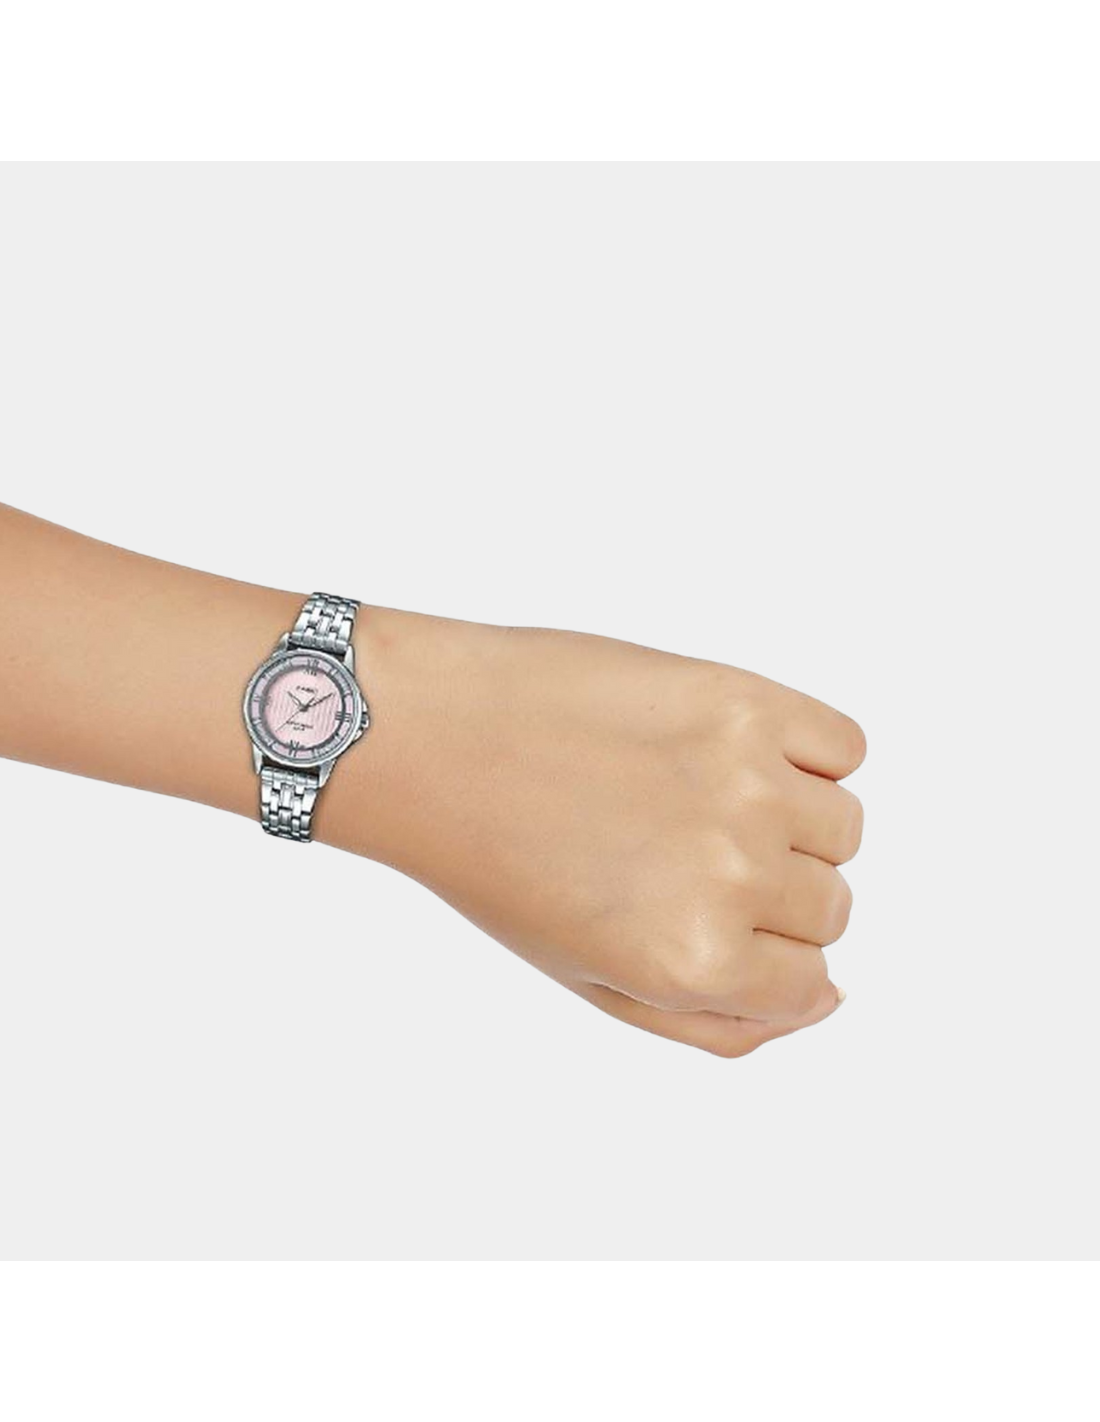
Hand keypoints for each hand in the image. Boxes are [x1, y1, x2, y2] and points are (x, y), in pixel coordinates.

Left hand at [325, 608, 865, 1056]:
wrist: (430, 735)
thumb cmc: (496, 858)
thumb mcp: (591, 979)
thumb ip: (716, 1021)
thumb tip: (826, 1001)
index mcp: (695, 962)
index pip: (811, 984)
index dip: (759, 955)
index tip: (707, 915)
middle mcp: (734, 878)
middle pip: (830, 905)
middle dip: (769, 893)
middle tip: (678, 851)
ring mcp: (748, 782)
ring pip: (843, 826)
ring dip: (789, 821)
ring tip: (691, 796)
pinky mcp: (744, 699)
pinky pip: (844, 745)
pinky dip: (807, 752)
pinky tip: (725, 750)